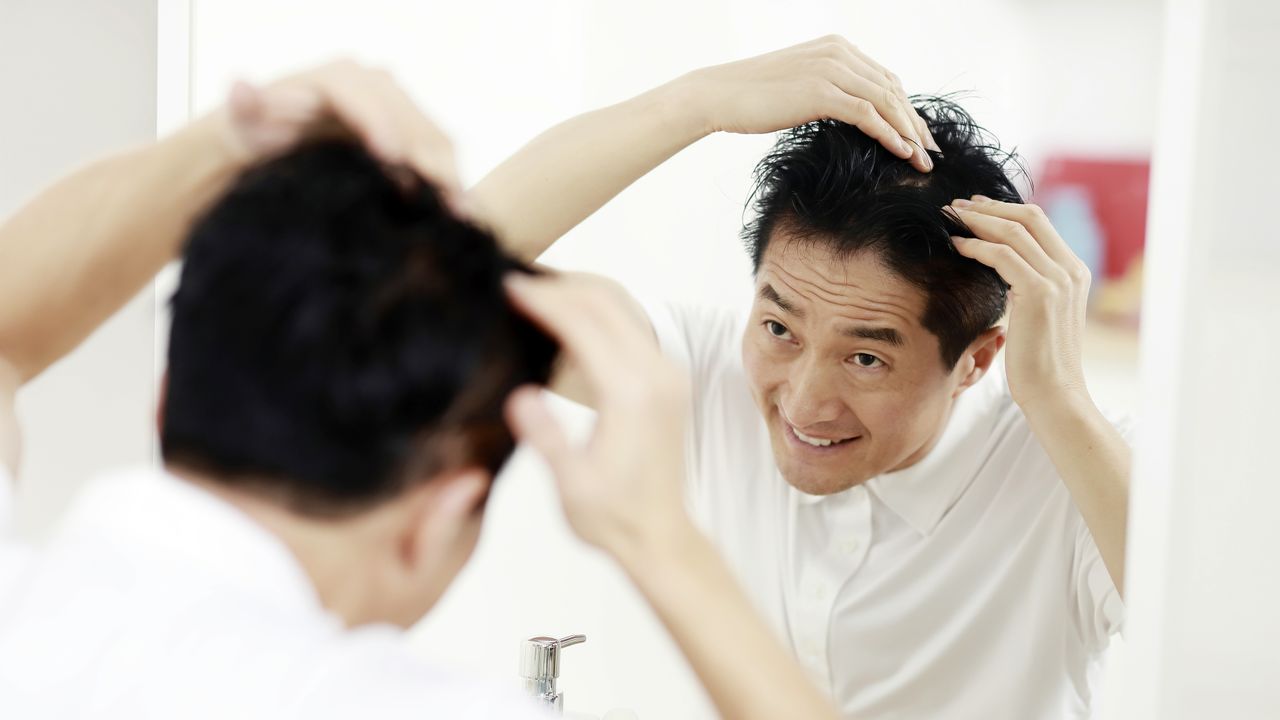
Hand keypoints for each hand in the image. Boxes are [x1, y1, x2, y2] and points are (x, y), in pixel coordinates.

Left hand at [218, 60, 465, 213]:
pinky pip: (439, 157)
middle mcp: (376, 85)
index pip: (367, 95)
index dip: (382, 124)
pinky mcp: (412, 136)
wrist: (273, 145)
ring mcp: (399, 110)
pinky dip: (452, 182)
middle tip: (442, 193)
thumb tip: (241, 88)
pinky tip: (462, 212)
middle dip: (427, 158)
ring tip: (461, 211)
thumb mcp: (244, 120)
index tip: (392, 157)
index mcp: (339, 76)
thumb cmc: (257, 133)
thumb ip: (243, 106)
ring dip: (450, 175)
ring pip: (433, 138)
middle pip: (411, 118)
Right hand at [502, 273, 690, 559]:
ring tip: (533, 294)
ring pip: (622, 309)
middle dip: (558, 286)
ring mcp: (668, 374)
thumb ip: (546, 437)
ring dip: (578, 295)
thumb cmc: (612, 516)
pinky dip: (597, 313)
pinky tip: (565, 320)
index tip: (506, 284)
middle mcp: (658, 374)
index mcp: (632, 394)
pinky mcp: (668, 379)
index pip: (583, 324)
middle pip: (605, 303)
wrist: (659, 535)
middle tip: (513, 282)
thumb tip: (519, 395)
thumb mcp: (571, 484)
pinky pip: (631, 327)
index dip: (542, 299)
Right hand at [681, 35, 937, 171]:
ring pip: (886, 102)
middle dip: (914, 123)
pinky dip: (889, 135)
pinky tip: (902, 153)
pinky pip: (867, 115)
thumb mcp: (796, 87)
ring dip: (909, 132)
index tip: (919, 136)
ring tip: (922, 160)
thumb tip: (847, 116)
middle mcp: (838, 52)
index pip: (884, 79)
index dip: (906, 109)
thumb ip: (825, 91)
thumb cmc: (751, 99)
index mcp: (835, 48)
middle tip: (930, 152)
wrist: (719, 95)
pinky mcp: (821, 91)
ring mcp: (830, 69)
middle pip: (892, 89)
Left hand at [949, 197, 1092, 410]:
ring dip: (977, 221)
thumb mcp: (1039, 316)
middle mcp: (1071, 270)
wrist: (1055, 394)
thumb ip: (1029, 286)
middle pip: (1029, 217)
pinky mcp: (1040, 293)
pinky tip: (957, 246)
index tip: (974, 208)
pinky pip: (1002, 256)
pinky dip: (976, 246)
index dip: (1003, 210)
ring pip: (1014, 231)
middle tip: (957, 206)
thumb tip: (1002, 268)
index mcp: (1075, 272)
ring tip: (950, 218)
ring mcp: (1058, 280)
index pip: (1039, 223)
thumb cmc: (1039, 362)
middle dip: (989, 207)